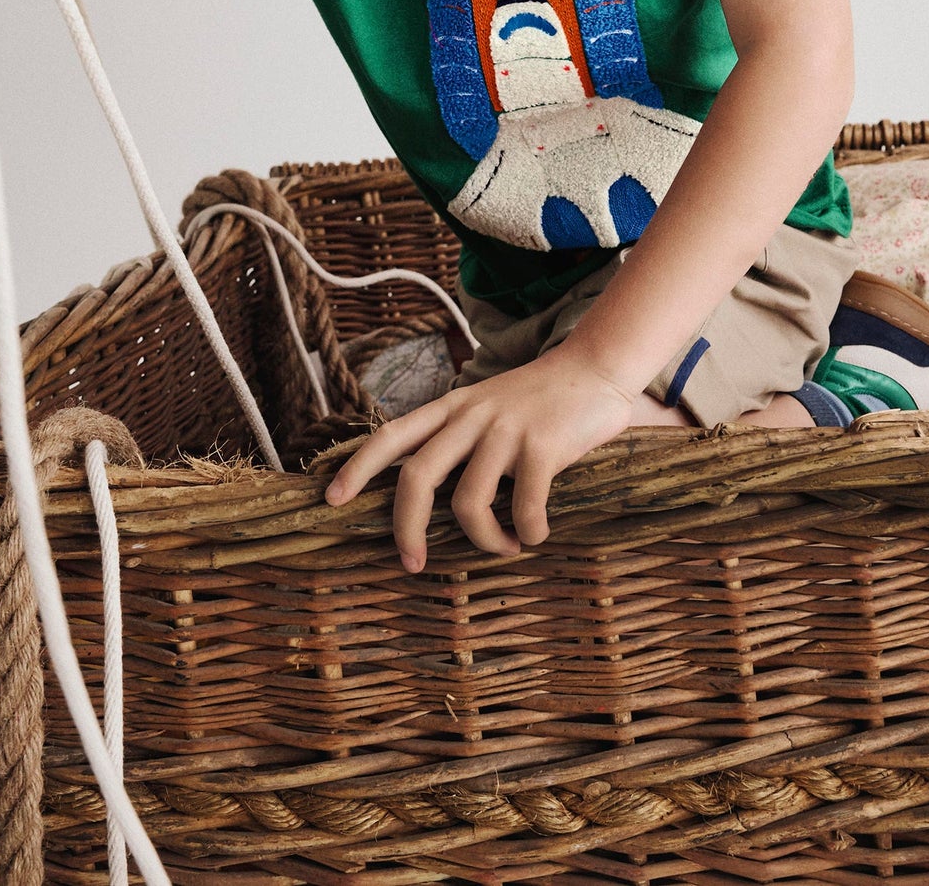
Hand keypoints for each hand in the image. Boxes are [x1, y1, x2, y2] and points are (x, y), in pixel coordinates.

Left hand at [324, 349, 640, 571]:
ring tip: (505, 547)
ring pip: (469, 502)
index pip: (391, 435)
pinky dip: (528, 532)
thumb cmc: (541, 397)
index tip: (332, 501)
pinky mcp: (543, 446)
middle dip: (407, 528)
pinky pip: (524, 507)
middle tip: (412, 563)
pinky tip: (537, 533)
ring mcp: (506, 430)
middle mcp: (472, 416)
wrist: (596, 366)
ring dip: (484, 540)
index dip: (357, 468)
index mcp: (453, 407)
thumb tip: (431, 492)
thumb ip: (460, 436)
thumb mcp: (488, 405)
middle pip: (417, 476)